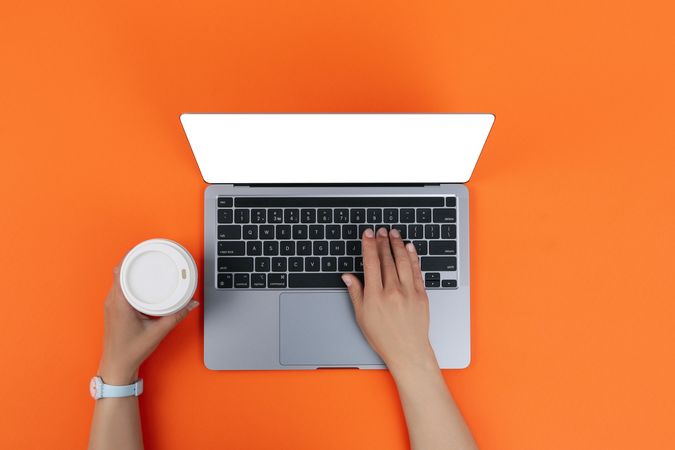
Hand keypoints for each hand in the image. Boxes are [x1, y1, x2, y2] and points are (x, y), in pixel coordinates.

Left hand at [98, 265, 198, 384]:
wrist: (117, 366)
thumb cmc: (131, 351)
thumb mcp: (158, 332)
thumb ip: (176, 316)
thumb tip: (191, 303)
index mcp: (120, 303)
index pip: (120, 271)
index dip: (130, 257)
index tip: (143, 249)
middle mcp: (112, 301)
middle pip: (119, 271)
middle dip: (134, 261)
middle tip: (150, 254)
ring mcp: (111, 305)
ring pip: (119, 279)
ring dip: (131, 271)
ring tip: (146, 265)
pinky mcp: (114, 309)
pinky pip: (120, 288)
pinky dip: (129, 281)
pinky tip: (141, 282)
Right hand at [342, 227, 437, 373]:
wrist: (408, 350)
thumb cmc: (383, 337)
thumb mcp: (362, 316)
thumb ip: (355, 292)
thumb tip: (347, 276)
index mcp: (375, 296)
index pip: (371, 263)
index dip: (369, 245)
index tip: (368, 234)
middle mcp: (392, 291)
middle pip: (386, 259)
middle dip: (382, 242)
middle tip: (380, 230)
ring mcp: (408, 292)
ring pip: (402, 261)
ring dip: (397, 244)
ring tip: (393, 233)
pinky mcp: (421, 294)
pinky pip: (416, 271)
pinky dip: (412, 257)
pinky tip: (409, 248)